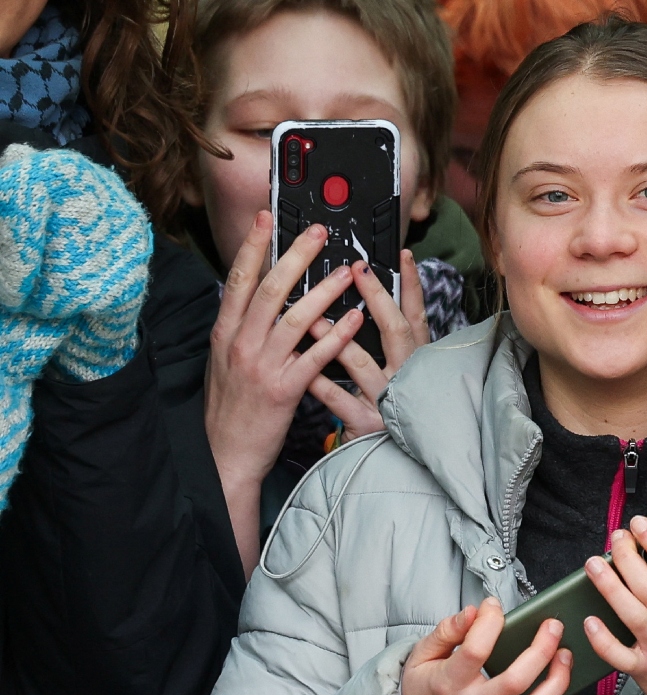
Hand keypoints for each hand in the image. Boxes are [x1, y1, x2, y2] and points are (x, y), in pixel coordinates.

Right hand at [205, 211, 361, 575]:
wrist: (225, 454)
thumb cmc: (230, 406)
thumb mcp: (223, 360)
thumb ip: (239, 328)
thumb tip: (256, 295)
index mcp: (225, 333)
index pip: (239, 280)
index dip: (254, 247)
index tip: (267, 218)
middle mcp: (241, 344)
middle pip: (271, 290)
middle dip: (296, 256)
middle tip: (319, 233)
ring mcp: (262, 366)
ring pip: (296, 319)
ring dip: (325, 291)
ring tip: (348, 271)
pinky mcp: (284, 390)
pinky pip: (315, 357)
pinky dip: (336, 335)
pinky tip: (354, 318)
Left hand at [307, 249, 429, 439]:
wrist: (389, 464)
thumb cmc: (392, 411)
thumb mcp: (400, 375)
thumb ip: (390, 345)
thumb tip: (372, 306)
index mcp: (414, 361)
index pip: (416, 316)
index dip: (412, 286)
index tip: (401, 255)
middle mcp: (406, 376)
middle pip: (395, 330)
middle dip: (377, 296)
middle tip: (355, 269)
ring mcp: (387, 400)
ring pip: (360, 361)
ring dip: (334, 335)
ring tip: (312, 313)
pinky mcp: (367, 424)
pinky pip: (338, 399)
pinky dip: (319, 381)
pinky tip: (301, 366)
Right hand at [401, 598, 576, 694]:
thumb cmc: (424, 688)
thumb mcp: (422, 654)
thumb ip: (448, 630)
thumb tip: (474, 611)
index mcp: (448, 684)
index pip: (475, 651)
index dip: (489, 622)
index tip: (494, 606)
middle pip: (516, 681)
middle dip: (541, 649)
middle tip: (552, 626)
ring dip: (558, 679)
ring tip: (565, 655)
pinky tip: (568, 690)